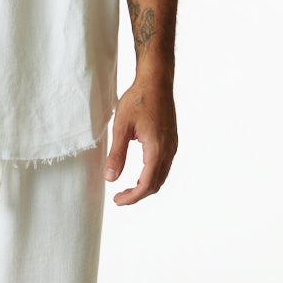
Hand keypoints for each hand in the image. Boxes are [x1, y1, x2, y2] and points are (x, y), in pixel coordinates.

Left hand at [104, 79, 177, 205]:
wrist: (156, 81)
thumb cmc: (137, 100)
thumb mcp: (121, 126)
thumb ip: (117, 154)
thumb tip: (110, 178)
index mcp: (156, 149)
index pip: (146, 184)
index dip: (132, 197)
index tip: (117, 201)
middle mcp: (168, 150)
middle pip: (156, 184)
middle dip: (138, 195)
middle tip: (119, 198)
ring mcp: (172, 145)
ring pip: (162, 176)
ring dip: (146, 186)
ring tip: (128, 189)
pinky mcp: (172, 140)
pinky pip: (165, 166)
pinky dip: (152, 175)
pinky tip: (140, 173)